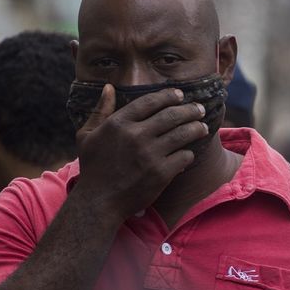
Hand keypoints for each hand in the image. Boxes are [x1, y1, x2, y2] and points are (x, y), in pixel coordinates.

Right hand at [72, 84, 207, 222]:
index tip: (180, 94)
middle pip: (171, 115)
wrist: (98, 202)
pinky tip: (189, 152)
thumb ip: (100, 110)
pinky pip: (184, 157)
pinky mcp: (160, 173)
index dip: (168, 95)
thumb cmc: (92, 167)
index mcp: (118, 123)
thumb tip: (108, 87)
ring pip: (182, 134)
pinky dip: (189, 153)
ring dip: (196, 128)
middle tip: (199, 109)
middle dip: (190, 110)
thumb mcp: (87, 135)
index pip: (150, 101)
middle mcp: (136, 135)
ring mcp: (150, 155)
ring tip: (202, 127)